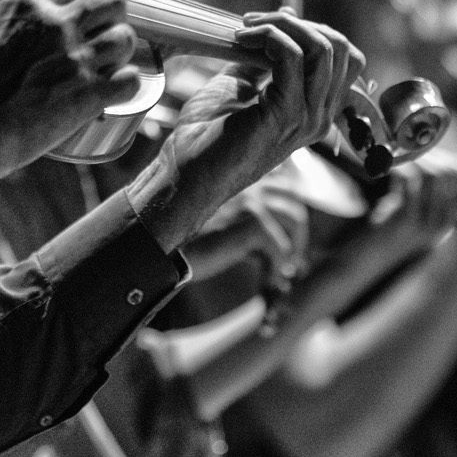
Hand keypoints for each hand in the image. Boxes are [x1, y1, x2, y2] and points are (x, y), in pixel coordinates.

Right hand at [0, 0, 138, 227]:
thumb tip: (23, 25)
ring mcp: (75, 58)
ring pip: (125, 39)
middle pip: (112, 0)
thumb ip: (12, 24)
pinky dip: (125, 86)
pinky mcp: (88, 95)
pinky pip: (131, 79)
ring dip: (120, 54)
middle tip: (104, 34)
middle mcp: (57, 24)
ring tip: (106, 68)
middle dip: (114, 16)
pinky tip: (111, 94)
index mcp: (27, 6)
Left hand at [127, 10, 363, 252]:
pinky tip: (241, 39)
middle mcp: (319, 116)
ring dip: (283, 25)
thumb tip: (279, 23)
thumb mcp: (241, 84)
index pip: (345, 58)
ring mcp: (307, 117)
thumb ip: (261, 59)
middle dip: (300, 23)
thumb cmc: (207, 134)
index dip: (313, 30)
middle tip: (256, 22)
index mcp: (314, 110)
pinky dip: (268, 37)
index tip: (271, 24)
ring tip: (247, 27)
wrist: (186, 171)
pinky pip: (292, 58)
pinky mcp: (285, 114)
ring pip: (323, 49)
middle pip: (340, 49)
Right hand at [184, 179, 310, 281]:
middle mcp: (246, 182)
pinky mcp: (249, 223)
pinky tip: (268, 279)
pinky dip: (278, 266)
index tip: (287, 240)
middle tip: (290, 260)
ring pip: (294, 218)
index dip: (289, 211)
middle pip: (293, 199)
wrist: (160, 250)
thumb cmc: (182, 239)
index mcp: (238, 177)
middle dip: (297, 232)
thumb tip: (274, 241)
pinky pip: (280, 245)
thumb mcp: (215, 219)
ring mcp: (249, 200)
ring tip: (282, 270)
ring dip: (293, 248)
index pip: (282, 182)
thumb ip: (243, 219)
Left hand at [354, 154, 456, 263]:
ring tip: (397, 156)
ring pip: (433, 176)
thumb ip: (427, 195)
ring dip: (414, 159)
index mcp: (447, 223)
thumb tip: (433, 159)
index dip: (450, 165)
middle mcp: (442, 225)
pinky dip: (399, 168)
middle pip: (450, 176)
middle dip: (430, 157)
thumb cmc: (385, 230)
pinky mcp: (406, 221)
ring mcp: (426, 224)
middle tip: (408, 151)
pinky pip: (410, 181)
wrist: (363, 261)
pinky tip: (387, 166)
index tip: (429, 156)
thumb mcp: (414, 214)